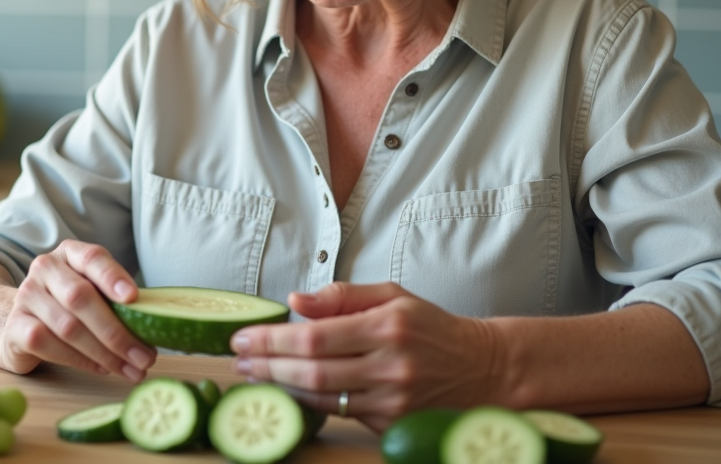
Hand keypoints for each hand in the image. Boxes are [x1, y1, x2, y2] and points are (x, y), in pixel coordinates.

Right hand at [0, 240, 155, 381]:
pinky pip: (48, 344)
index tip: (135, 297)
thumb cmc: (70, 307)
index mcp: (70, 253)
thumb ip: (116, 300)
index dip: (113, 277)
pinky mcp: (15, 327)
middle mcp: (45, 268)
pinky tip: (102, 369)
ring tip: (131, 369)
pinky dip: (80, 360)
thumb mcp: (93, 293)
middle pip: (81, 297)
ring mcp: (26, 296)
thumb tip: (158, 321)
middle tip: (145, 356)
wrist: (20, 325)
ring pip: (68, 326)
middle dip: (117, 331)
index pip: (92, 258)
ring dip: (104, 353)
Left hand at [229, 282, 501, 431]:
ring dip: (280, 386)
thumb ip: (342, 296)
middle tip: (237, 360)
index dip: (272, 339)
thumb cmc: (430, 328)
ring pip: (322, 397)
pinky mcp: (392, 423)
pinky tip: (287, 390)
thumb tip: (295, 300)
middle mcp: (389, 365)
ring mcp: (392, 399)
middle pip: (311, 370)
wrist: (483, 369)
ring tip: (252, 375)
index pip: (315, 336)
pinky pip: (339, 413)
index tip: (243, 337)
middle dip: (266, 365)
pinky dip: (308, 401)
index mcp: (387, 326)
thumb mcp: (392, 296)